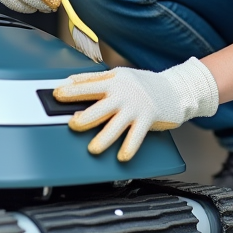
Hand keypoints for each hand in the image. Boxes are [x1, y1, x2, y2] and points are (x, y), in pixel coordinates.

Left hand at [53, 58, 219, 161]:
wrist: (176, 88)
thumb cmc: (143, 84)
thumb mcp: (118, 76)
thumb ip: (95, 79)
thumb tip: (70, 81)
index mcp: (113, 81)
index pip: (88, 85)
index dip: (71, 90)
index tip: (56, 94)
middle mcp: (123, 94)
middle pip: (100, 107)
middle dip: (85, 116)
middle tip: (73, 124)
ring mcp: (136, 107)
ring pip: (116, 124)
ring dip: (104, 138)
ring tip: (93, 149)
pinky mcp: (148, 118)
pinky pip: (136, 135)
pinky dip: (129, 147)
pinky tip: (122, 156)